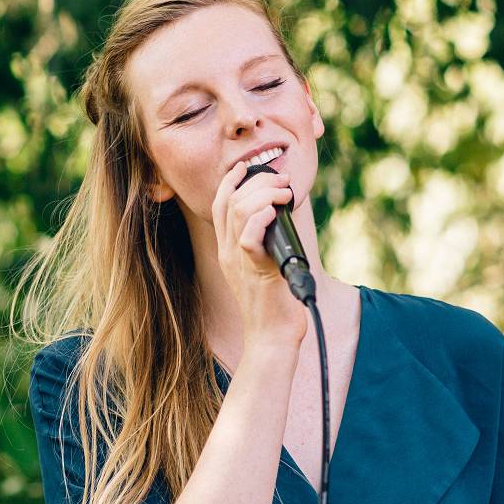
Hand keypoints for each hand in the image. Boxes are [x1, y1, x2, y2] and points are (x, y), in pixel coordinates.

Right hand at [210, 161, 305, 345]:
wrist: (271, 337)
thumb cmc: (273, 303)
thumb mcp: (262, 266)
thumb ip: (265, 242)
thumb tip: (282, 216)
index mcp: (227, 249)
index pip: (219, 205)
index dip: (230, 181)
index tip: (245, 167)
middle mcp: (227, 252)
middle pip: (229, 201)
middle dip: (256, 181)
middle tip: (281, 180)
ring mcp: (238, 261)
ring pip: (239, 212)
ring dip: (264, 194)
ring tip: (284, 193)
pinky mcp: (255, 271)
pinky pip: (248, 236)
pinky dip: (262, 218)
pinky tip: (276, 212)